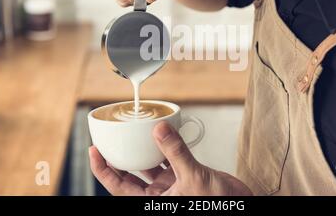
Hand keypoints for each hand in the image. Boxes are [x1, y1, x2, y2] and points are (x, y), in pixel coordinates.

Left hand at [89, 121, 252, 195]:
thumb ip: (176, 152)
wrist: (240, 204)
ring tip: (132, 134)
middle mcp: (157, 196)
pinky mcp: (182, 180)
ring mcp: (169, 188)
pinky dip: (163, 149)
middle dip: (118, 159)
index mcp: (152, 202)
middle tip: (109, 139)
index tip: (94, 151)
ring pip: (147, 168)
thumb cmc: (217, 204)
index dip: (102, 170)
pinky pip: (167, 162)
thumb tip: (158, 130)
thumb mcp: (194, 177)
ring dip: (140, 152)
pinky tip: (161, 136)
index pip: (118, 186)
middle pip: (128, 177)